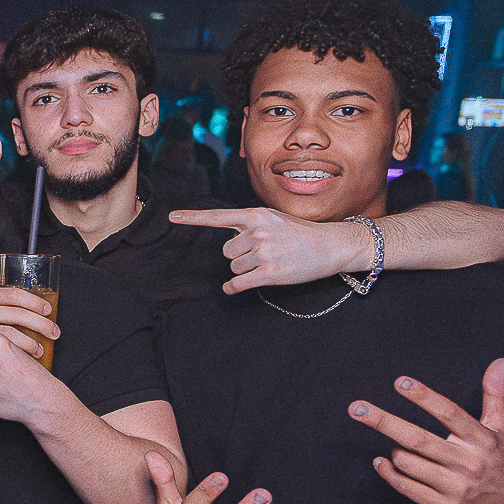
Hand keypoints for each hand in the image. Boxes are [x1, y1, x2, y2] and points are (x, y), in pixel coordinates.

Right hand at [0, 286, 55, 360]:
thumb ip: (1, 307)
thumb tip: (34, 309)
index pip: (15, 295)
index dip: (34, 302)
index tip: (48, 310)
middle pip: (18, 314)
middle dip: (41, 324)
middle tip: (54, 332)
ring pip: (12, 334)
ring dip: (31, 343)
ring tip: (40, 349)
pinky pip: (0, 350)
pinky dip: (18, 354)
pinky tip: (27, 358)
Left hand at [169, 207, 372, 294]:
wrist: (331, 246)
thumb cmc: (300, 233)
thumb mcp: (274, 219)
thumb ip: (250, 224)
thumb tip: (230, 237)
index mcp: (256, 215)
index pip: (219, 217)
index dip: (193, 218)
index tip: (172, 217)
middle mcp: (257, 232)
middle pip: (226, 251)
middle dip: (239, 255)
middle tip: (261, 253)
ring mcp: (263, 253)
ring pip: (234, 267)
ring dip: (244, 269)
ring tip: (267, 263)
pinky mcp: (269, 273)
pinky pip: (238, 284)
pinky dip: (234, 288)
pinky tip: (235, 288)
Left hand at [349, 359, 503, 503]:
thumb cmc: (502, 461)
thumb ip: (496, 394)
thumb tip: (500, 361)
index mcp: (482, 440)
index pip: (449, 414)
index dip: (424, 397)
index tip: (400, 382)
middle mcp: (467, 463)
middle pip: (418, 439)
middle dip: (384, 422)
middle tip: (356, 408)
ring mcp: (454, 486)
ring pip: (409, 462)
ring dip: (395, 451)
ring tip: (397, 445)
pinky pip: (407, 488)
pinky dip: (389, 474)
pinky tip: (380, 463)